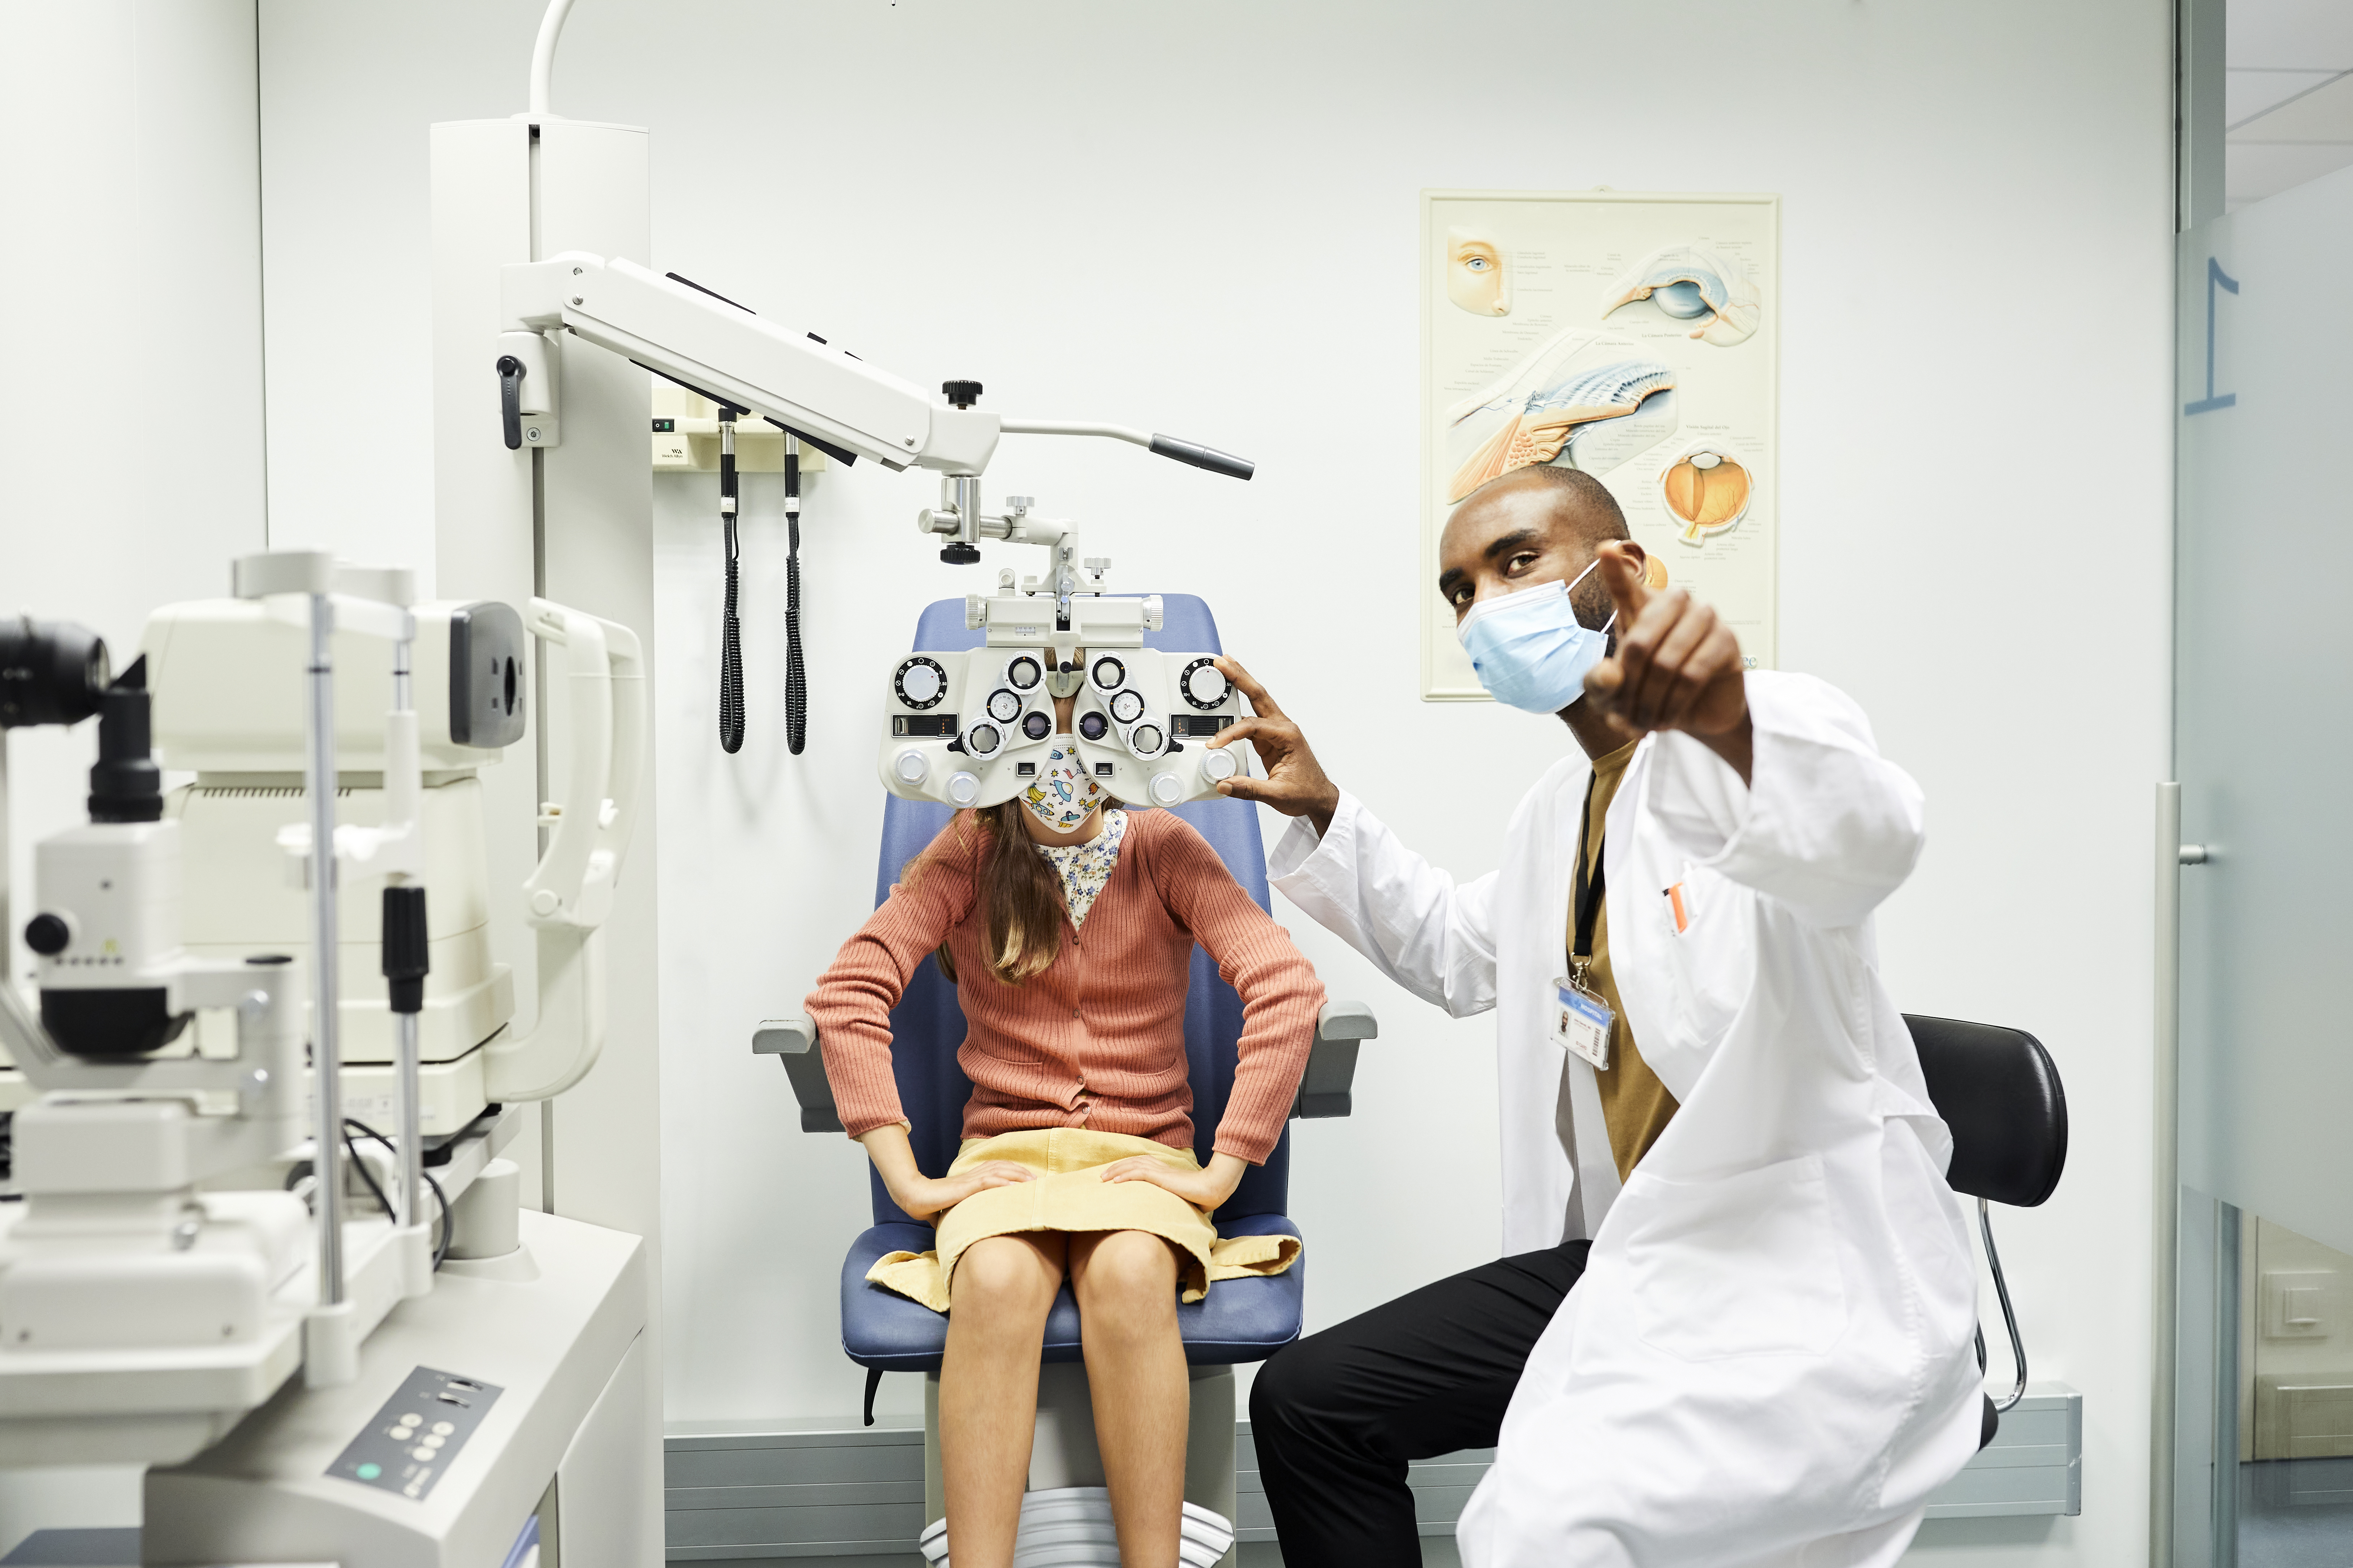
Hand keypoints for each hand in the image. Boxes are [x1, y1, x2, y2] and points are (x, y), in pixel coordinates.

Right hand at [888, 1161, 1033, 1223]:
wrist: (915, 1198)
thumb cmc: (930, 1204)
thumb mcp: (952, 1209)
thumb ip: (961, 1214)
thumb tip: (962, 1229)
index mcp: (971, 1178)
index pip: (997, 1168)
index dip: (1014, 1171)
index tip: (1028, 1179)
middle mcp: (972, 1175)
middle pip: (1002, 1167)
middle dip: (1021, 1172)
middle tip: (1037, 1180)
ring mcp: (969, 1180)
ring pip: (999, 1172)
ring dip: (1017, 1175)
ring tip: (1032, 1182)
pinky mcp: (965, 1187)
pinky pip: (987, 1182)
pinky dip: (1002, 1182)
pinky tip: (1014, 1186)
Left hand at [1098, 1151, 1246, 1213]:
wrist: (1212, 1188)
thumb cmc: (1200, 1195)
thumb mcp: (1180, 1196)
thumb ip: (1170, 1197)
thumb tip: (1165, 1210)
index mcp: (1164, 1170)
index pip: (1139, 1163)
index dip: (1124, 1167)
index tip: (1112, 1175)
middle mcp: (1160, 1167)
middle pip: (1132, 1162)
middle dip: (1115, 1167)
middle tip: (1101, 1176)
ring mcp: (1161, 1171)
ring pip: (1133, 1166)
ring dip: (1116, 1171)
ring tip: (1104, 1178)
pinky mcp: (1162, 1177)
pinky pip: (1140, 1173)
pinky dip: (1126, 1176)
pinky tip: (1116, 1182)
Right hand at [1206, 658, 1341, 836]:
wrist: (1319, 797)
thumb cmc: (1306, 792)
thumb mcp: (1277, 794)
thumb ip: (1248, 789)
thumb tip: (1224, 784)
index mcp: (1287, 736)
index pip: (1253, 726)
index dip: (1230, 732)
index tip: (1215, 744)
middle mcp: (1283, 728)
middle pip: (1258, 695)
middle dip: (1240, 677)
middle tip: (1222, 661)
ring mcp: (1276, 731)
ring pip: (1256, 700)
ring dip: (1241, 684)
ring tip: (1225, 668)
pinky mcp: (1270, 737)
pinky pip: (1251, 718)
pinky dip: (1239, 705)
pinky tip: (1229, 698)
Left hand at [1582, 542, 1752, 782]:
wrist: (1692, 716)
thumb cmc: (1648, 694)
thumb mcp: (1612, 697)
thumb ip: (1599, 684)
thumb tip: (1610, 672)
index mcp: (1640, 608)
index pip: (1625, 585)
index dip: (1614, 569)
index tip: (1604, 549)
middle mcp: (1673, 604)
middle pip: (1639, 640)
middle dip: (1629, 686)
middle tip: (1625, 714)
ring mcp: (1702, 617)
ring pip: (1666, 662)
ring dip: (1651, 701)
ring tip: (1645, 722)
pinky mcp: (1726, 639)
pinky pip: (1692, 674)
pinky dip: (1675, 703)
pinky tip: (1668, 719)